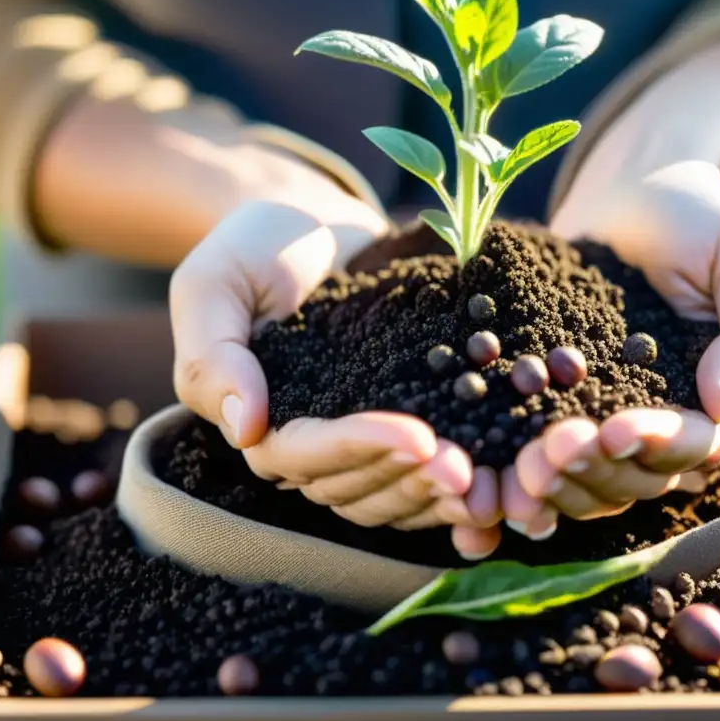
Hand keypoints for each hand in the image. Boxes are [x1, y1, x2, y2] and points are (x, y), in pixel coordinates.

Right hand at [170, 193, 501, 555]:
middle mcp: (312, 443)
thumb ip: (216, 354)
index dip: (362, 449)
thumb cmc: (254, 248)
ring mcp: (361, 436)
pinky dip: (463, 490)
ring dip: (442, 495)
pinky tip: (503, 490)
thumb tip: (245, 430)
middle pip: (358, 488)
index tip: (419, 436)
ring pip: (396, 492)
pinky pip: (428, 471)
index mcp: (262, 421)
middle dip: (413, 481)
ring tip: (493, 482)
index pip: (307, 454)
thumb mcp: (216, 283)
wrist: (312, 225)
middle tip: (469, 469)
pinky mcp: (406, 419)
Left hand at [504, 160, 719, 530]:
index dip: (657, 446)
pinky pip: (529, 445)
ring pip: (581, 476)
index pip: (692, 444)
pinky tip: (486, 478)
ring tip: (516, 472)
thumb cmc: (704, 220)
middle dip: (593, 471)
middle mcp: (653, 418)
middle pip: (631, 477)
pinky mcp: (546, 397)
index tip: (616, 432)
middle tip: (549, 454)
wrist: (633, 190)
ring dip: (551, 483)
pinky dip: (510, 470)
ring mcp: (596, 412)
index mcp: (709, 398)